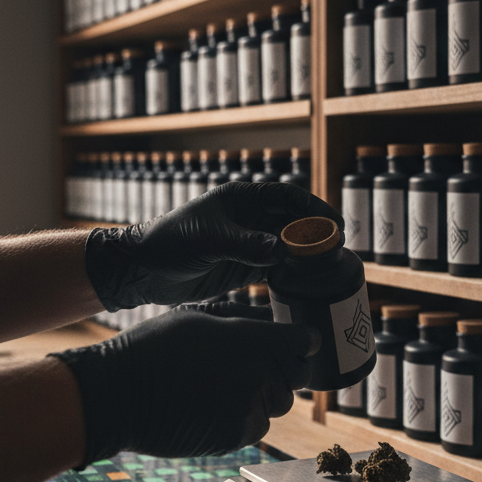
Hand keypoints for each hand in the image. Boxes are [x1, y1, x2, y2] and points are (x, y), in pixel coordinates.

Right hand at [52, 303, 315, 464]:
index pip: (305, 342)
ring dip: (262, 397)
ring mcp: (248, 408)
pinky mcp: (234, 436)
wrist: (119, 392)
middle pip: (297, 377)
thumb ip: (242, 325)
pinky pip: (255, 428)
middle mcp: (259, 374)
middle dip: (283, 371)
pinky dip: (244, 420)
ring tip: (226, 388)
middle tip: (256, 368)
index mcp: (253, 338)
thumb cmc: (154, 348)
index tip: (297, 345)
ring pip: (278, 405)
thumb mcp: (200, 318)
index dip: (302, 343)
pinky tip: (215, 409)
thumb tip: (268, 326)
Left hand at [84, 181, 343, 311]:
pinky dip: (292, 275)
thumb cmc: (170, 242)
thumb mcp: (208, 240)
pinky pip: (276, 269)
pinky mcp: (244, 268)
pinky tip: (307, 284)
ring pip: (288, 247)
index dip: (313, 208)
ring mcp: (249, 244)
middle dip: (316, 234)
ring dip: (307, 256)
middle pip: (293, 222)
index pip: (286, 197)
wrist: (144, 270)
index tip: (333, 223)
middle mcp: (250, 219)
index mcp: (242, 199)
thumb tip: (282, 250)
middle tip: (337, 248)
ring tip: (328, 268)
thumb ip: (246, 245)